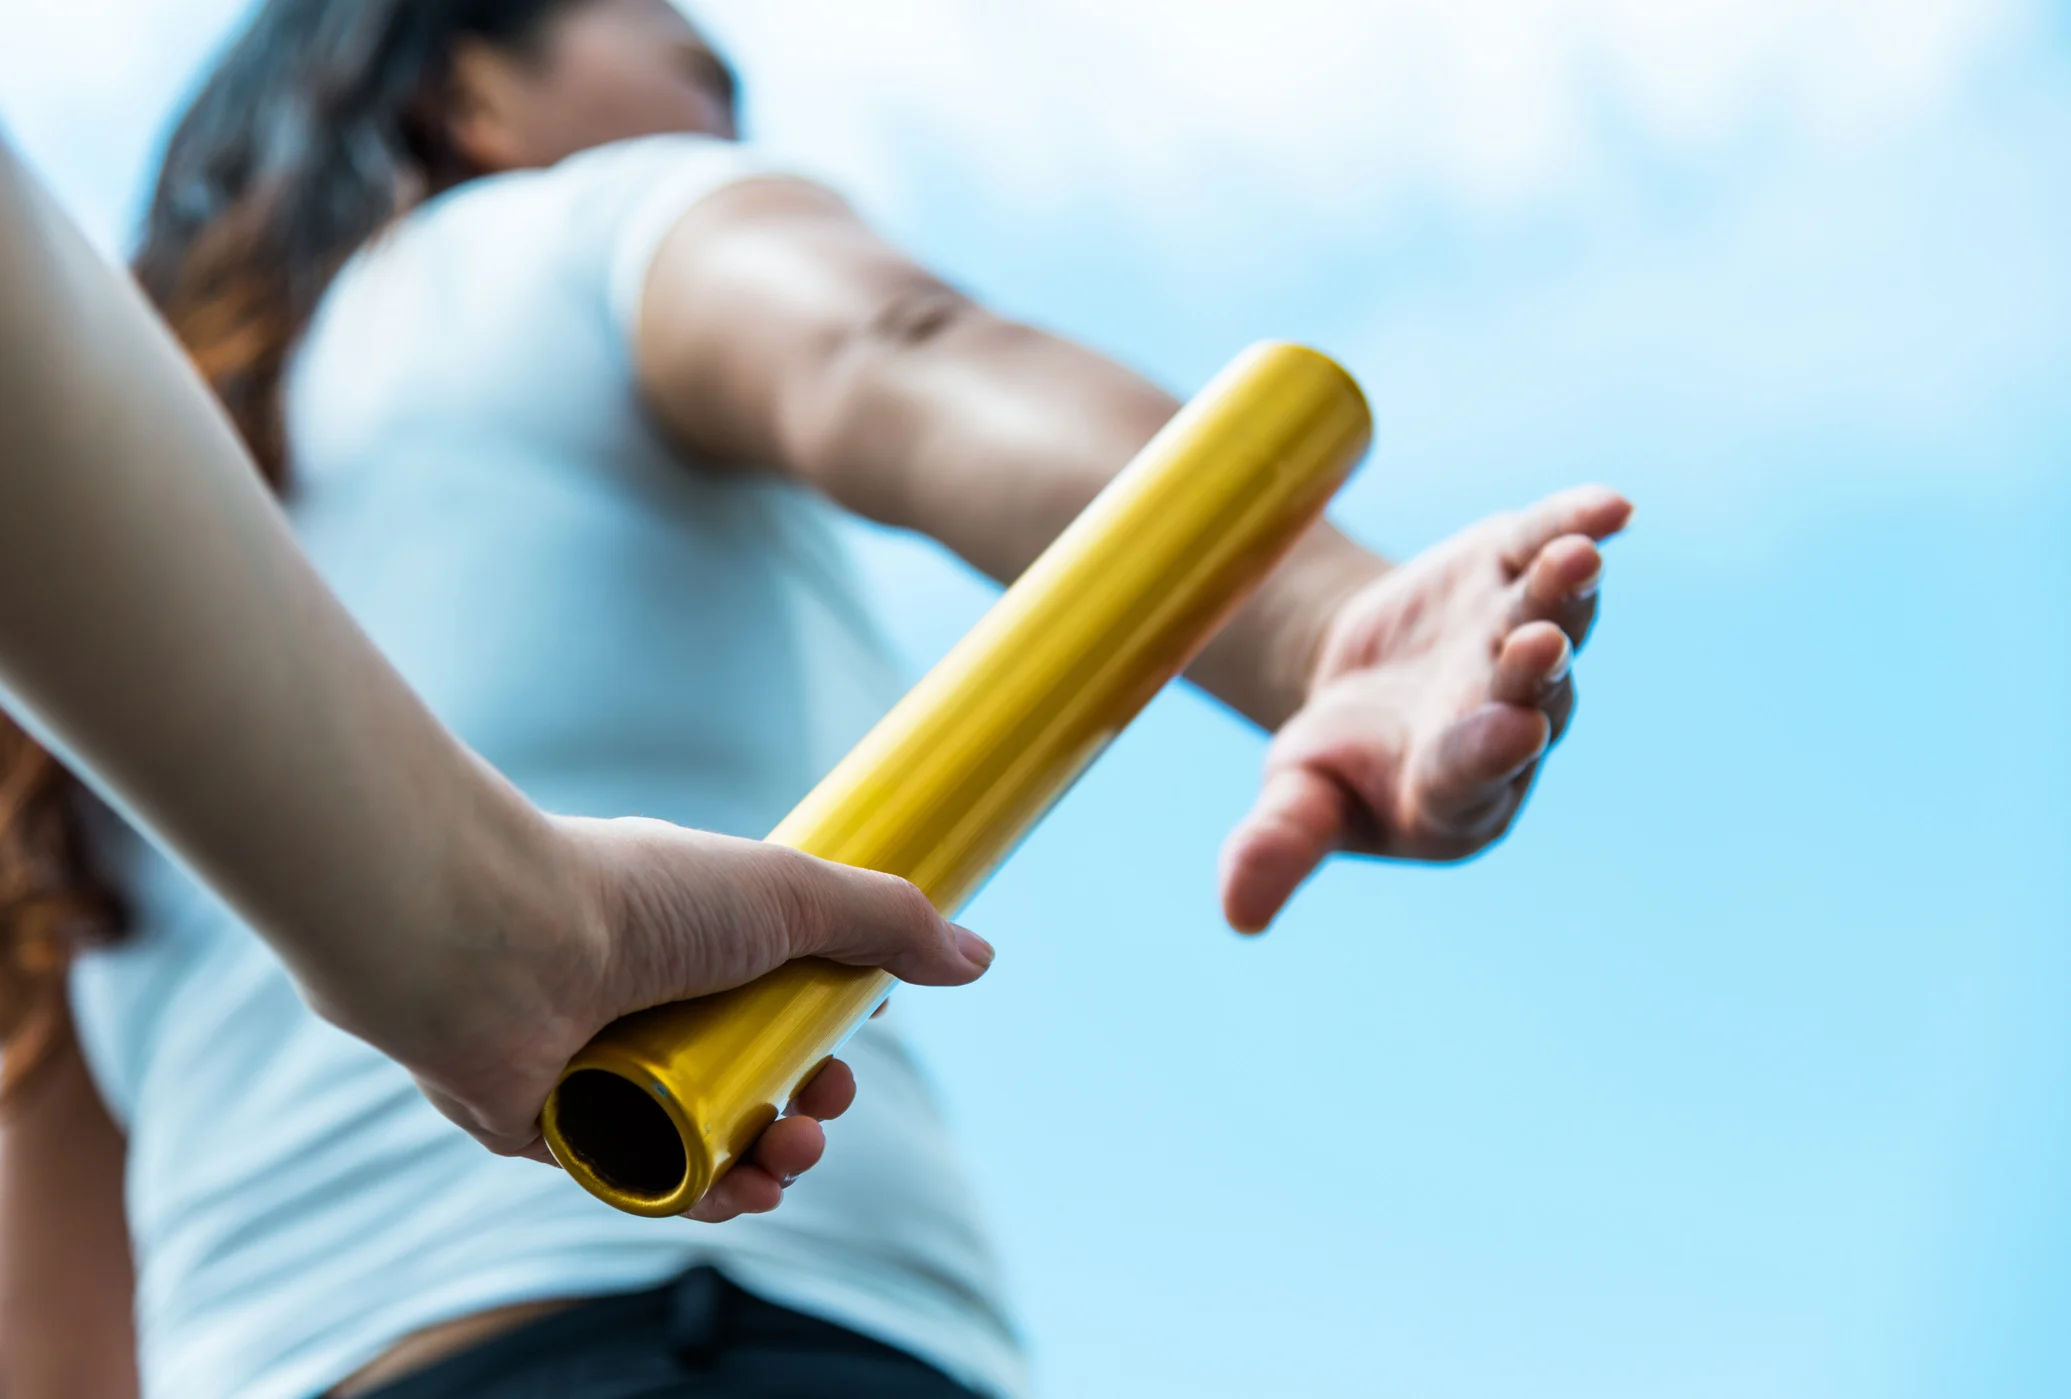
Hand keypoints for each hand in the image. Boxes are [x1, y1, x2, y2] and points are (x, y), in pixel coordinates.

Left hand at [353, 817, 993, 1221]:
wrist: (501, 947)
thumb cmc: (642, 901)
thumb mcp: (788, 891)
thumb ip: (888, 921)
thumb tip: (979, 958)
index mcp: (693, 934)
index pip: (777, 992)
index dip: (828, 1026)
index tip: (858, 1035)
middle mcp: (648, 1000)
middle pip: (754, 1075)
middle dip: (810, 1105)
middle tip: (824, 1108)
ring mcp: (605, 1066)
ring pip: (708, 1136)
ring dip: (768, 1159)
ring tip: (788, 1159)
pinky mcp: (559, 1131)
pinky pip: (643, 1178)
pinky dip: (697, 1193)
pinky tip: (736, 1194)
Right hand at [1219, 486, 1631, 930]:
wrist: (1371, 683)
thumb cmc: (1340, 763)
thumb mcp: (1299, 803)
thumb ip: (1280, 848)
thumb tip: (1236, 918)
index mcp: (1455, 788)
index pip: (1475, 770)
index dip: (1490, 750)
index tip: (1512, 732)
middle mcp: (1510, 720)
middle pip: (1528, 692)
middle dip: (1532, 667)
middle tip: (1535, 645)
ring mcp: (1522, 645)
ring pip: (1556, 618)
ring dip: (1566, 590)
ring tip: (1575, 557)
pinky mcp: (1515, 575)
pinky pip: (1552, 548)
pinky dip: (1577, 523)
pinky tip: (1609, 505)